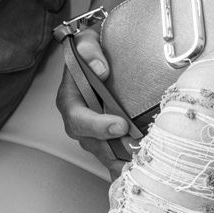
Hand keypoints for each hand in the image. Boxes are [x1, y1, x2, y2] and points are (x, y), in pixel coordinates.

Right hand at [56, 28, 140, 175]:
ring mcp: (93, 131)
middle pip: (92, 143)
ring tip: (144, 167)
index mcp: (69, 99)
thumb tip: (100, 69)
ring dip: (123, 162)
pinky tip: (142, 172)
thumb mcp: (87, 40)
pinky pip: (115, 156)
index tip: (120, 124)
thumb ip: (90, 50)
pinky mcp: (107, 137)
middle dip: (115, 151)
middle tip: (138, 152)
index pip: (78, 118)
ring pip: (105, 154)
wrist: (98, 54)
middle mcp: (79, 119)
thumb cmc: (91, 49)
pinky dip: (127, 165)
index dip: (97, 125)